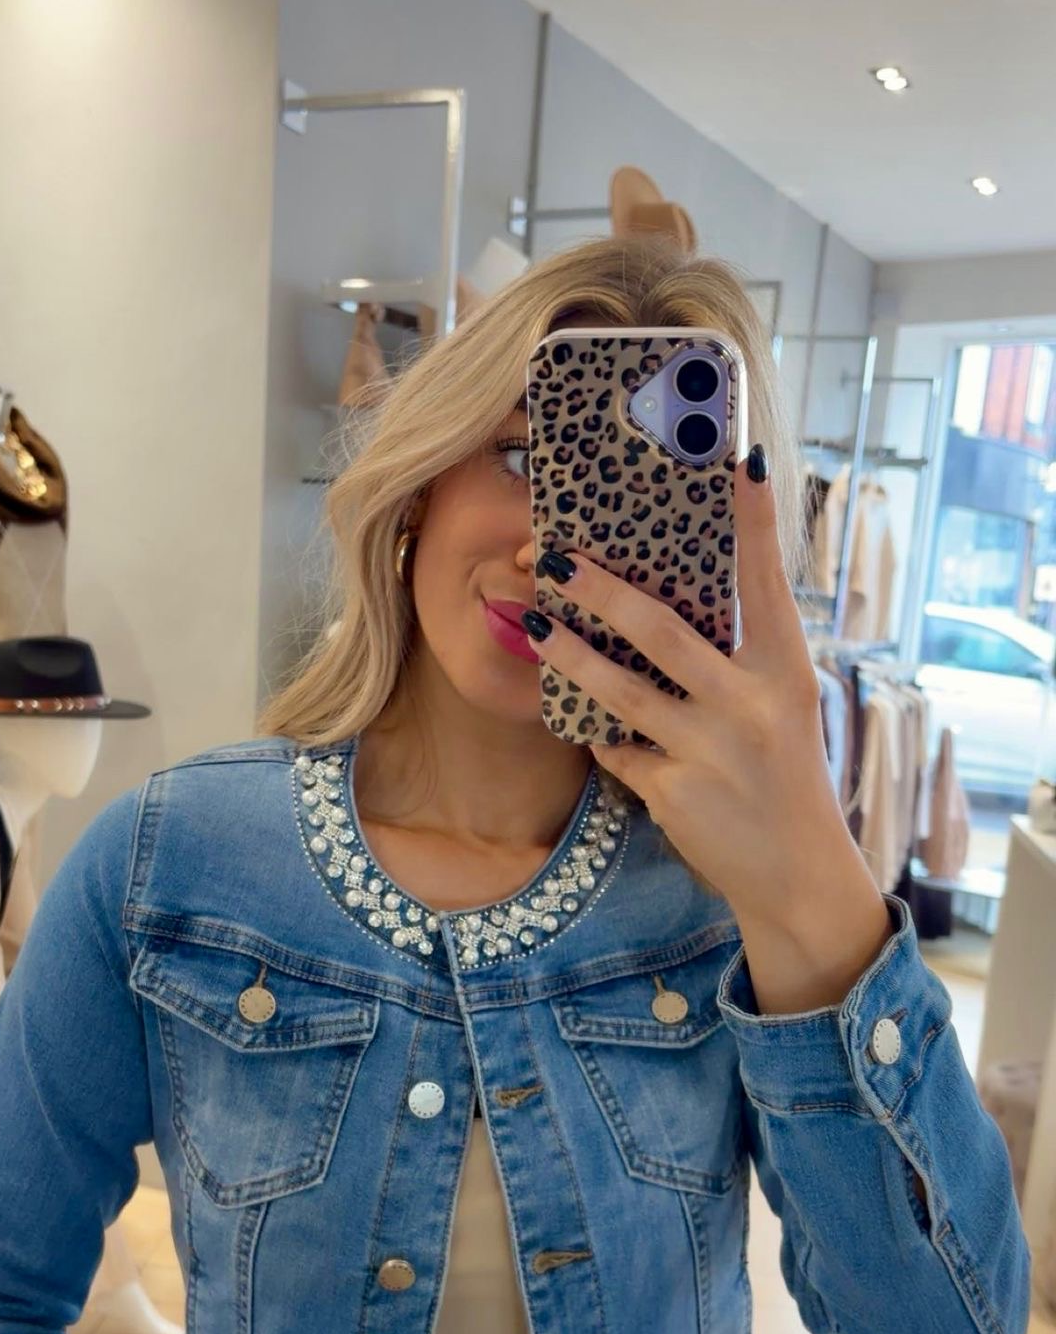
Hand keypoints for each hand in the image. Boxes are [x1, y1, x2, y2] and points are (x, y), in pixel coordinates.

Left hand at [525, 447, 876, 936]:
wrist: (797, 874)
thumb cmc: (782, 776)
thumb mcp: (782, 708)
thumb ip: (741, 657)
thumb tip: (677, 596)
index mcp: (786, 671)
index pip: (765, 582)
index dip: (754, 521)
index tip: (739, 459)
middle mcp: (751, 705)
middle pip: (663, 631)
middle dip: (604, 591)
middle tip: (557, 556)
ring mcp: (710, 751)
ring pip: (622, 690)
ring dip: (571, 653)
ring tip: (536, 622)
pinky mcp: (675, 792)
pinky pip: (618, 748)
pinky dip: (600, 733)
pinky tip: (583, 720)